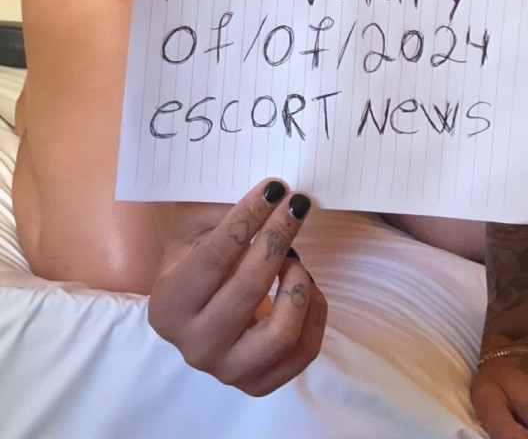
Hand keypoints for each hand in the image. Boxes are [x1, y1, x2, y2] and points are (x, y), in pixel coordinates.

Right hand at [148, 179, 326, 395]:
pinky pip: (305, 351)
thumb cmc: (196, 261)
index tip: (274, 188)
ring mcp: (229, 372)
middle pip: (249, 287)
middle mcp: (194, 347)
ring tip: (294, 256)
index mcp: (168, 307)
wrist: (197, 312)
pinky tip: (305, 284)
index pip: (216, 256)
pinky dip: (314, 310)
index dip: (249, 217)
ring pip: (281, 330)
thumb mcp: (195, 232)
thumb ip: (226, 215)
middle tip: (295, 204)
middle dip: (278, 236)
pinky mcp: (262, 383)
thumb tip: (275, 196)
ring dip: (297, 281)